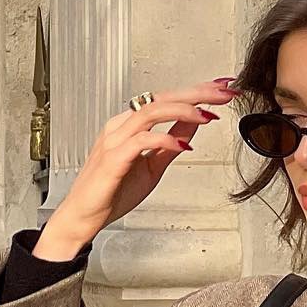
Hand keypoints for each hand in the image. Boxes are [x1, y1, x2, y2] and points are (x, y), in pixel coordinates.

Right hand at [36, 77, 239, 257]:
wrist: (83, 217)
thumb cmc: (111, 192)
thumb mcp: (153, 165)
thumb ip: (172, 143)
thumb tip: (195, 124)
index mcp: (129, 126)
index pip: (165, 100)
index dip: (195, 92)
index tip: (221, 88)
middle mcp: (121, 127)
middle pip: (161, 99)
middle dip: (196, 93)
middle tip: (224, 92)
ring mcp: (115, 141)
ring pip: (151, 112)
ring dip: (183, 110)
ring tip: (208, 113)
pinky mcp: (113, 159)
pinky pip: (141, 141)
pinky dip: (165, 139)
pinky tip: (184, 144)